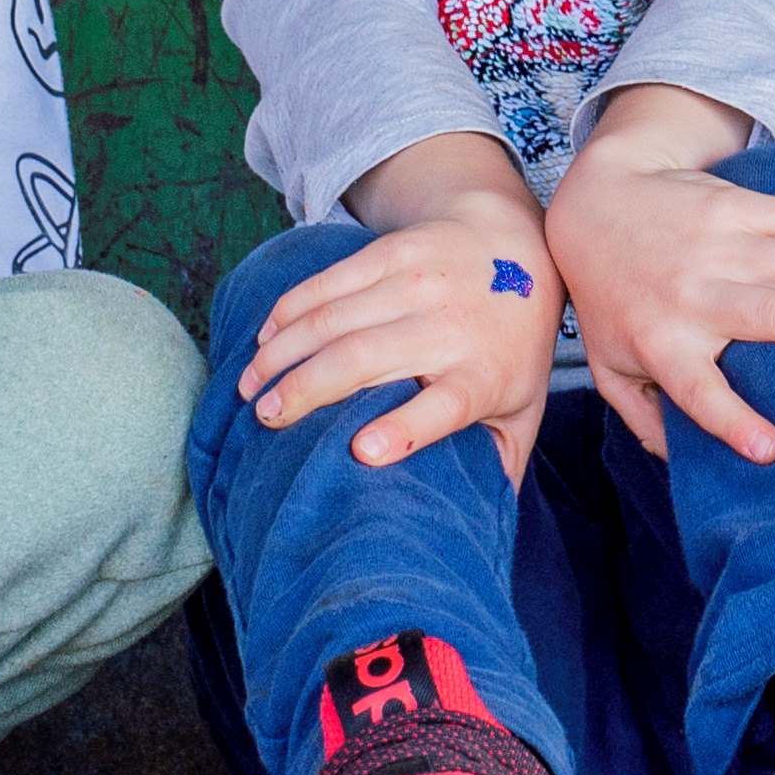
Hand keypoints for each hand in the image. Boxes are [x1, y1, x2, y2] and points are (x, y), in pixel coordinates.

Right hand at [244, 137, 560, 474]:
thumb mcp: (523, 407)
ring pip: (333, 320)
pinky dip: (287, 311)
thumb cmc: (512, 346)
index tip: (362, 453)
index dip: (405, 429)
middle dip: (304, 390)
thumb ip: (498, 465)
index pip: (445, 404)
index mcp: (483, 375)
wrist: (518, 242)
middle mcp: (450, 326)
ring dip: (281, 354)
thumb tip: (467, 532)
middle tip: (265, 419)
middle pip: (365, 359)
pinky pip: (326, 282)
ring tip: (250, 387)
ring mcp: (420, 282)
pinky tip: (263, 338)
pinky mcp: (393, 252)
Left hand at [544, 95, 774, 467]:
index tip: (772, 450)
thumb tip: (685, 465)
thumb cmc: (610, 299)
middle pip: (773, 317)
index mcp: (661, 345)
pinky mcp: (736, 204)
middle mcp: (692, 295)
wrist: (597, 204)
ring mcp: (717, 244)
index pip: (697, 391)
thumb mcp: (609, 367)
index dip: (733, 421)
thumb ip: (644, 419)